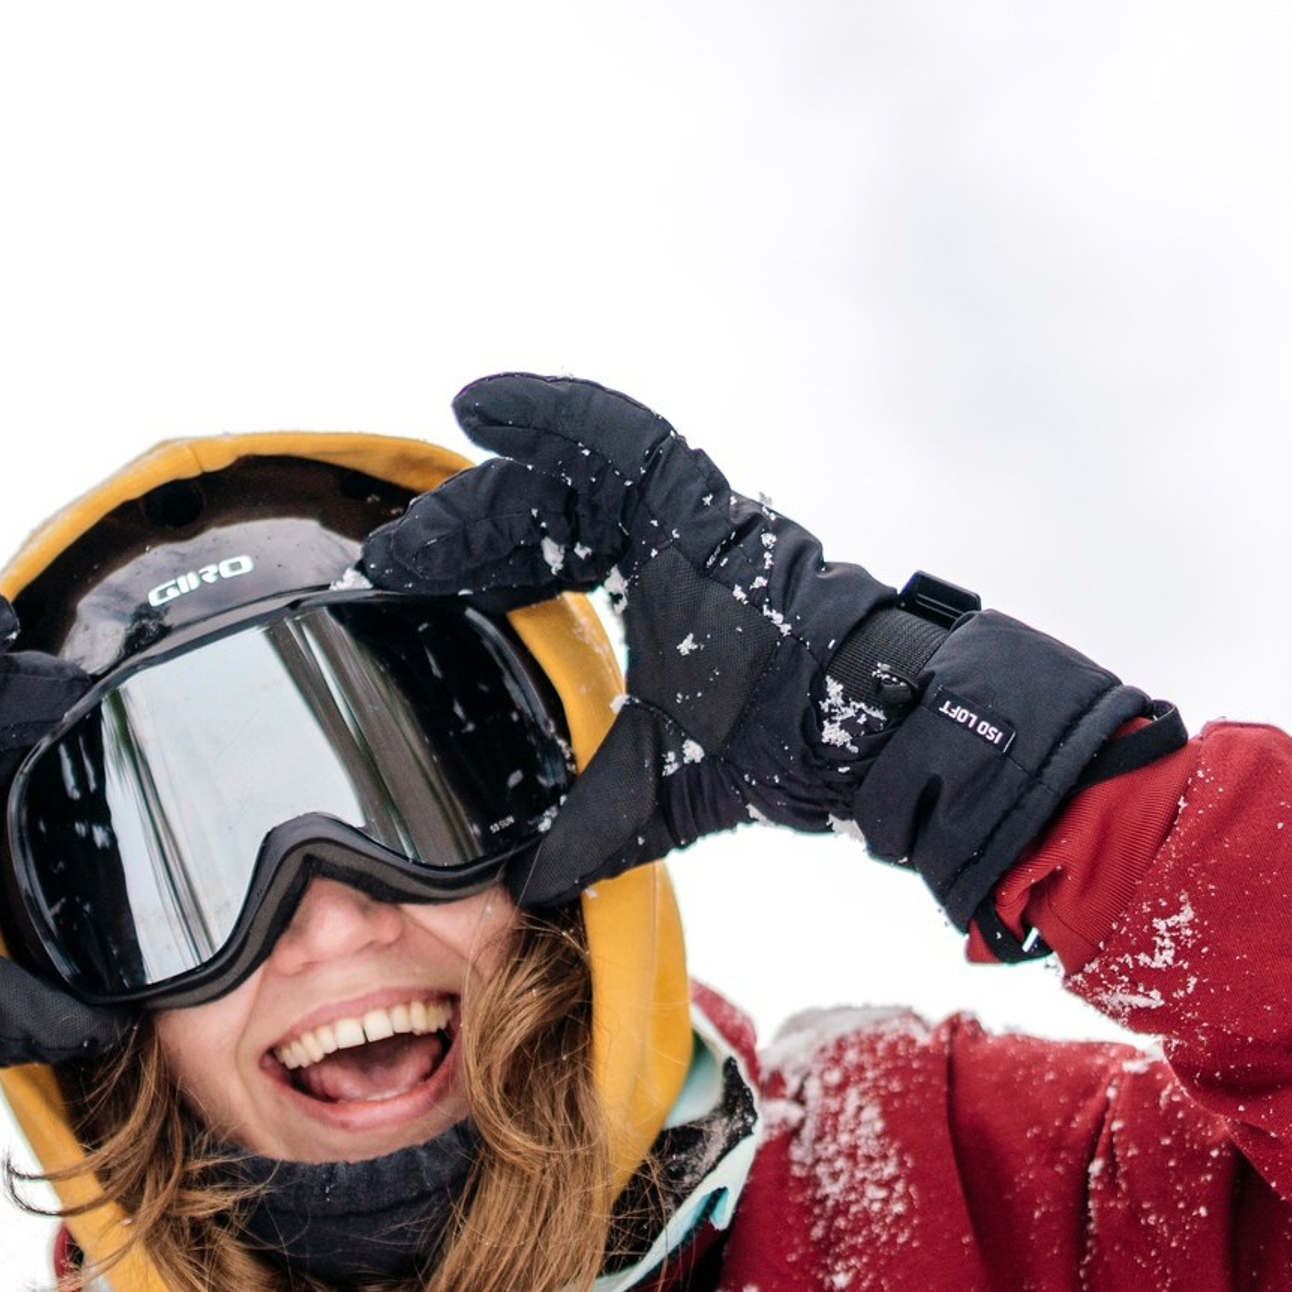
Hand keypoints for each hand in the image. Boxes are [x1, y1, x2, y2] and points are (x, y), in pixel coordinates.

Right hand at [363, 374, 1172, 934]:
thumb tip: (526, 884)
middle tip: (406, 562)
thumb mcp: (677, 776)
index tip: (471, 407)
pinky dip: (567, 576)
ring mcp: (699, 564)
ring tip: (442, 585)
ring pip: (586, 528)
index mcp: (681, 525)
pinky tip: (529, 608)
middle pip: (567, 493)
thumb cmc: (796, 727)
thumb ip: (593, 824)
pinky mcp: (706, 609)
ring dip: (512, 550)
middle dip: (480, 521)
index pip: (598, 441)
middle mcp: (691, 530)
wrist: (885, 743)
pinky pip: (618, 569)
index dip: (532, 417)